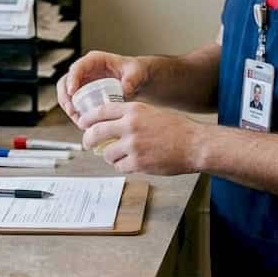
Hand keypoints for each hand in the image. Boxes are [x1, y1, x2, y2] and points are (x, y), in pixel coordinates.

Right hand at [56, 51, 149, 126]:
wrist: (137, 79)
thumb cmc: (134, 71)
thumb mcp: (136, 72)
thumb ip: (131, 79)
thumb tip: (125, 89)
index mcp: (94, 60)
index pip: (77, 67)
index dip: (72, 79)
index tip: (72, 92)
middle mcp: (85, 70)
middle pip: (65, 81)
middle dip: (65, 97)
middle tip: (72, 110)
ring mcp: (83, 82)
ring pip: (66, 94)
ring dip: (68, 107)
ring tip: (77, 119)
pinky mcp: (84, 94)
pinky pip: (74, 103)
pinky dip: (75, 113)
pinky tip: (82, 122)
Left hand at [78, 101, 201, 174]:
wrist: (195, 144)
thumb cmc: (177, 129)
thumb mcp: (152, 112)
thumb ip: (131, 116)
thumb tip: (111, 123)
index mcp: (133, 110)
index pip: (100, 111)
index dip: (88, 118)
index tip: (83, 124)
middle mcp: (130, 126)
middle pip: (96, 132)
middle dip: (88, 139)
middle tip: (87, 143)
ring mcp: (133, 145)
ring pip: (106, 153)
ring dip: (109, 156)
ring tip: (119, 156)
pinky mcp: (137, 163)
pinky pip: (119, 166)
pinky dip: (122, 166)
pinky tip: (132, 163)